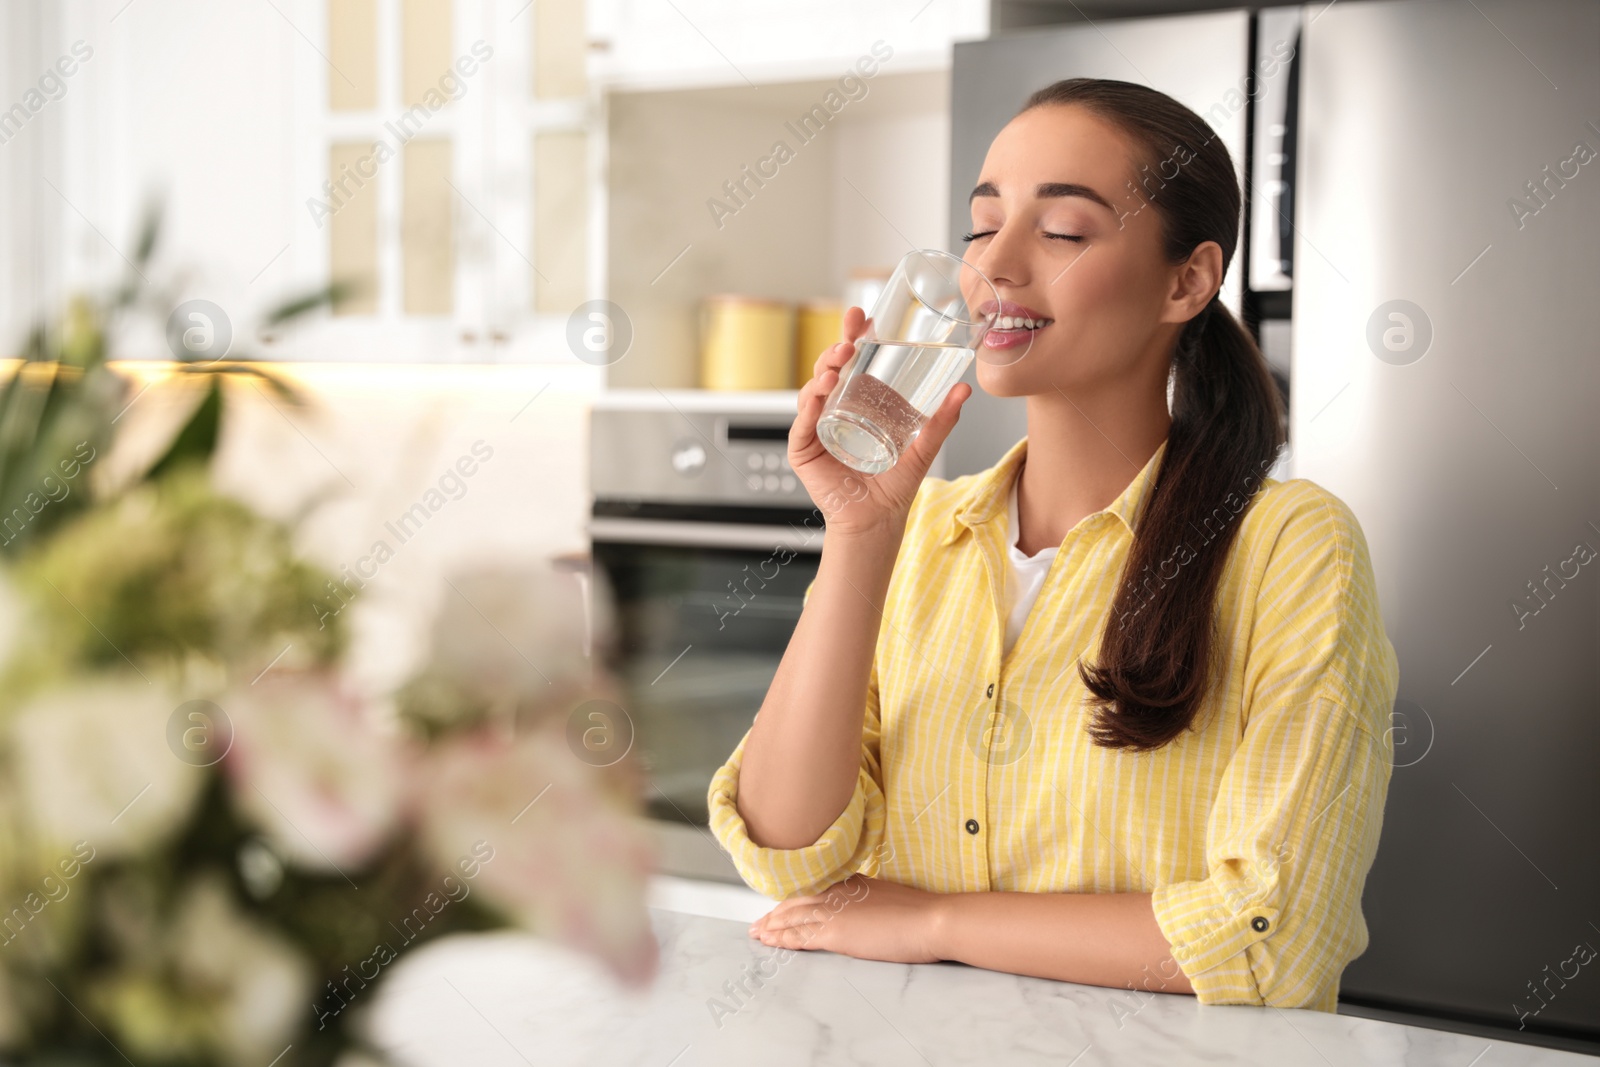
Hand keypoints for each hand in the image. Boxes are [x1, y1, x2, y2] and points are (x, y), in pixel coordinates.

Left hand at [747, 874, 943, 964]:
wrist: (929, 919)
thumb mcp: (888, 896)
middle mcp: (837, 893)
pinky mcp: (834, 933)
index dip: (793, 899)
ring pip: (793, 918)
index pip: (813, 890)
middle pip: (797, 902)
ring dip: (772, 926)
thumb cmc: (919, 912)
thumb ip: (869, 900)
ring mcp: (834, 912)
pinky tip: (771, 942)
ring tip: (758, 933)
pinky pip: (800, 937)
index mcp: (851, 882)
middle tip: (759, 923)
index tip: (781, 906)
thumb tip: (863, 908)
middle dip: (776, 913)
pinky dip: (782, 939)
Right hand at [789, 307, 971, 539]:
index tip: (862, 317)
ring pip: (812, 391)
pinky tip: (819, 394)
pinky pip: (801, 424)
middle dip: (835, 349)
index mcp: (856, 403)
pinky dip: (807, 407)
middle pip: (828, 370)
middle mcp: (832, 410)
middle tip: (850, 340)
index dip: (853, 337)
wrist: (877, 520)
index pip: (851, 363)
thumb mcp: (921, 447)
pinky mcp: (803, 450)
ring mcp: (815, 428)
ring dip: (822, 373)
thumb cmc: (893, 486)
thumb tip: (963, 390)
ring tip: (838, 364)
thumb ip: (941, 421)